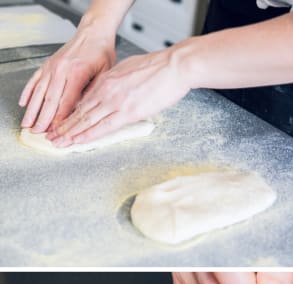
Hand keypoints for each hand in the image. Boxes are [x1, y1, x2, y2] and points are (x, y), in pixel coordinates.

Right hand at [19, 26, 115, 133]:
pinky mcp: (47, 64)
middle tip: (38, 133)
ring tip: (28, 124)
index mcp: (77, 73)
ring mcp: (52, 67)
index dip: (60, 118)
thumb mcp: (106, 73)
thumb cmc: (101, 53)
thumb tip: (86, 111)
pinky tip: (24, 103)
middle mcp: (61, 70)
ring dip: (33, 110)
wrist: (93, 33)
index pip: (67, 102)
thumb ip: (94, 91)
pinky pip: (35, 80)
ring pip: (39, 92)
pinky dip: (28, 92)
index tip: (56, 131)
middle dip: (43, 119)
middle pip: (50, 99)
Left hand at [48, 47, 190, 146]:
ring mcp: (116, 102)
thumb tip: (115, 88)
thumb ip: (118, 80)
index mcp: (107, 80)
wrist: (173, 67)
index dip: (70, 113)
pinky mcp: (128, 112)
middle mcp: (106, 90)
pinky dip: (89, 134)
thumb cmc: (158, 67)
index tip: (62, 122)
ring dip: (71, 132)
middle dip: (64, 125)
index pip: (83, 100)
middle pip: (79, 111)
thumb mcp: (129, 69)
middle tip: (52, 136)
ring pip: (87, 120)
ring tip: (59, 142)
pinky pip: (104, 126)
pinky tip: (79, 140)